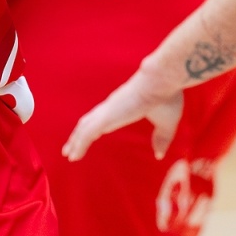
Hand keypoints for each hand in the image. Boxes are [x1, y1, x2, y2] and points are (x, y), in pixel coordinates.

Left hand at [62, 69, 186, 160]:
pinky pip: (88, 132)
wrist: (163, 80)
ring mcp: (108, 110)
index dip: (93, 130)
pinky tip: (74, 154)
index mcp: (123, 106)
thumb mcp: (166, 123)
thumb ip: (161, 138)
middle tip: (69, 150)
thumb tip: (159, 155)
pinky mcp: (107, 115)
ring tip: (68, 155)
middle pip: (88, 123)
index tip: (87, 140)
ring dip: (75, 141)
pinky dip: (79, 142)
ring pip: (85, 128)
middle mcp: (112, 107)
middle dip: (78, 137)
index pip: (102, 120)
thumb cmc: (167, 96)